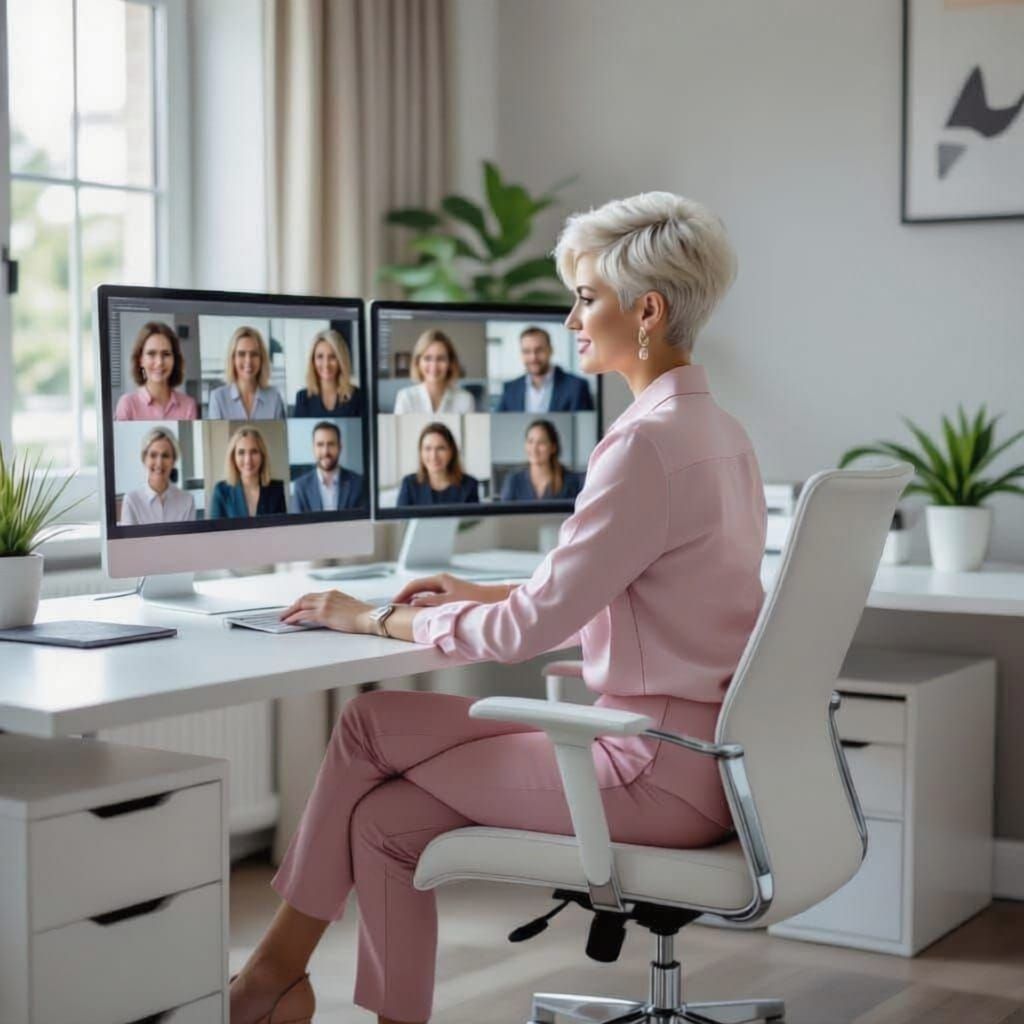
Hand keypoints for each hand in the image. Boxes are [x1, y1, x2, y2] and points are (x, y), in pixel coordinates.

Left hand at [280, 590, 373, 633]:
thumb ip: (337, 608)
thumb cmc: (365, 616)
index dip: (303, 602)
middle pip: (304, 598)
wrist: (371, 618)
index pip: (313, 596)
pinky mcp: (323, 613)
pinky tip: (289, 622)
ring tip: (283, 618)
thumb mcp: (349, 608)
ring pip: (301, 604)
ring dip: (290, 612)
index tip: (296, 607)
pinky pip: (303, 614)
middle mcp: (328, 596)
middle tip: (285, 613)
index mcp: (334, 593)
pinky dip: (294, 617)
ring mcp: (325, 604)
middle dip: (293, 606)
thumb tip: (329, 616)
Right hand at [392, 572, 508, 607]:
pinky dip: (423, 605)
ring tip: (403, 612)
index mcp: (439, 580)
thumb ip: (430, 602)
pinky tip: (420, 613)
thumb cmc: (472, 599)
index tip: (392, 603)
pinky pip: (431, 599)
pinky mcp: (450, 596)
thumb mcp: (448, 602)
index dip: (402, 594)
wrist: (492, 599)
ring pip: (424, 594)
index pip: (414, 585)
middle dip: (405, 598)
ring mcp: (445, 589)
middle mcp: (441, 582)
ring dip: (413, 602)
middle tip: (394, 608)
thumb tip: (413, 603)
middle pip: (417, 589)